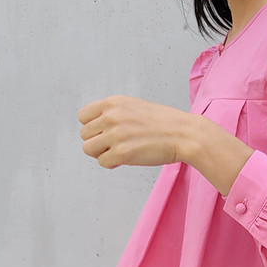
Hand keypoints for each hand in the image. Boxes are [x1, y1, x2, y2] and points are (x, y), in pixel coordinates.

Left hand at [78, 95, 192, 169]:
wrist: (184, 134)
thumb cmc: (164, 123)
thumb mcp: (135, 107)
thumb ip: (114, 114)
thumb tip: (97, 129)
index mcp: (113, 103)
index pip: (83, 116)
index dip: (93, 127)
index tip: (105, 133)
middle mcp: (111, 117)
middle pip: (84, 135)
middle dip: (98, 142)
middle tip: (115, 145)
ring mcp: (115, 135)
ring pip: (89, 149)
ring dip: (102, 154)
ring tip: (119, 152)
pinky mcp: (121, 153)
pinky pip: (103, 162)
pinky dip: (112, 164)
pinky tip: (127, 159)